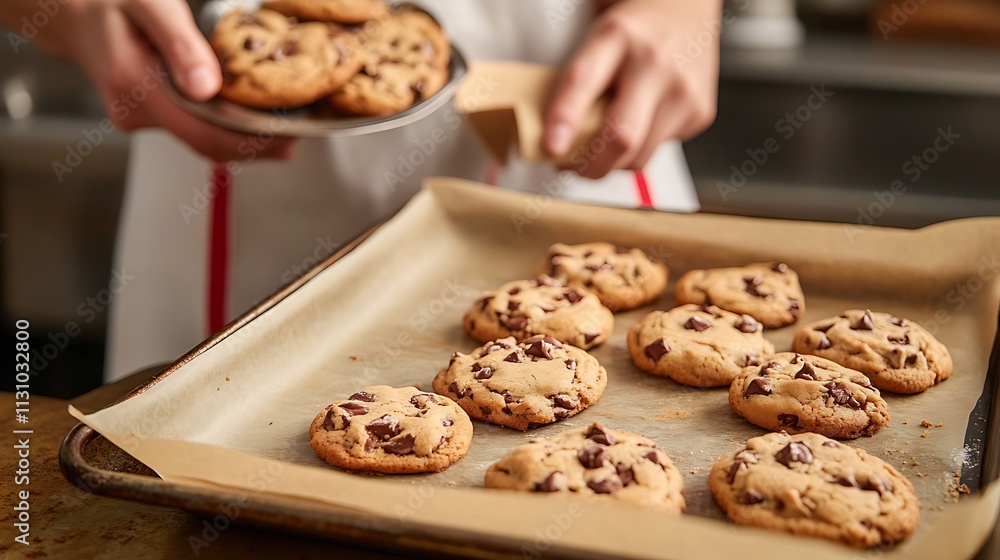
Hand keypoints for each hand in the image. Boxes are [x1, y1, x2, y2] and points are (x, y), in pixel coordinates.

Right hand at [24, 0, 293, 160]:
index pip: (204, 135)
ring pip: (202, 137)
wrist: (73, 7)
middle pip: (208, 144)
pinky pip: (192, 125)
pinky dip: (224, 122)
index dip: (251, 143)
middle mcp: (138, 112)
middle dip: (255, 144)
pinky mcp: (149, 113)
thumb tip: (208, 89)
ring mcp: (141, 117)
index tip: (288, 137)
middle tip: (297, 132)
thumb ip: (179, 44)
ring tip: (282, 121)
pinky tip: (249, 111)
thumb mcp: (149, 3)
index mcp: (136, 88)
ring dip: (243, 134)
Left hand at [545, 0, 720, 178]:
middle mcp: (655, 62)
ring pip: (638, 156)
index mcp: (618, 36)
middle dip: (590, 166)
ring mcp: (683, 90)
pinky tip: (639, 122)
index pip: (584, 80)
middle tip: (571, 166)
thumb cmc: (636, 25)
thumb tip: (554, 134)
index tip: (552, 147)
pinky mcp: (700, 112)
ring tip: (602, 145)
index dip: (564, 119)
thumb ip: (577, 81)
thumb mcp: (598, 37)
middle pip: (621, 136)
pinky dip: (640, 148)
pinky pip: (658, 150)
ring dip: (612, 162)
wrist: (689, 5)